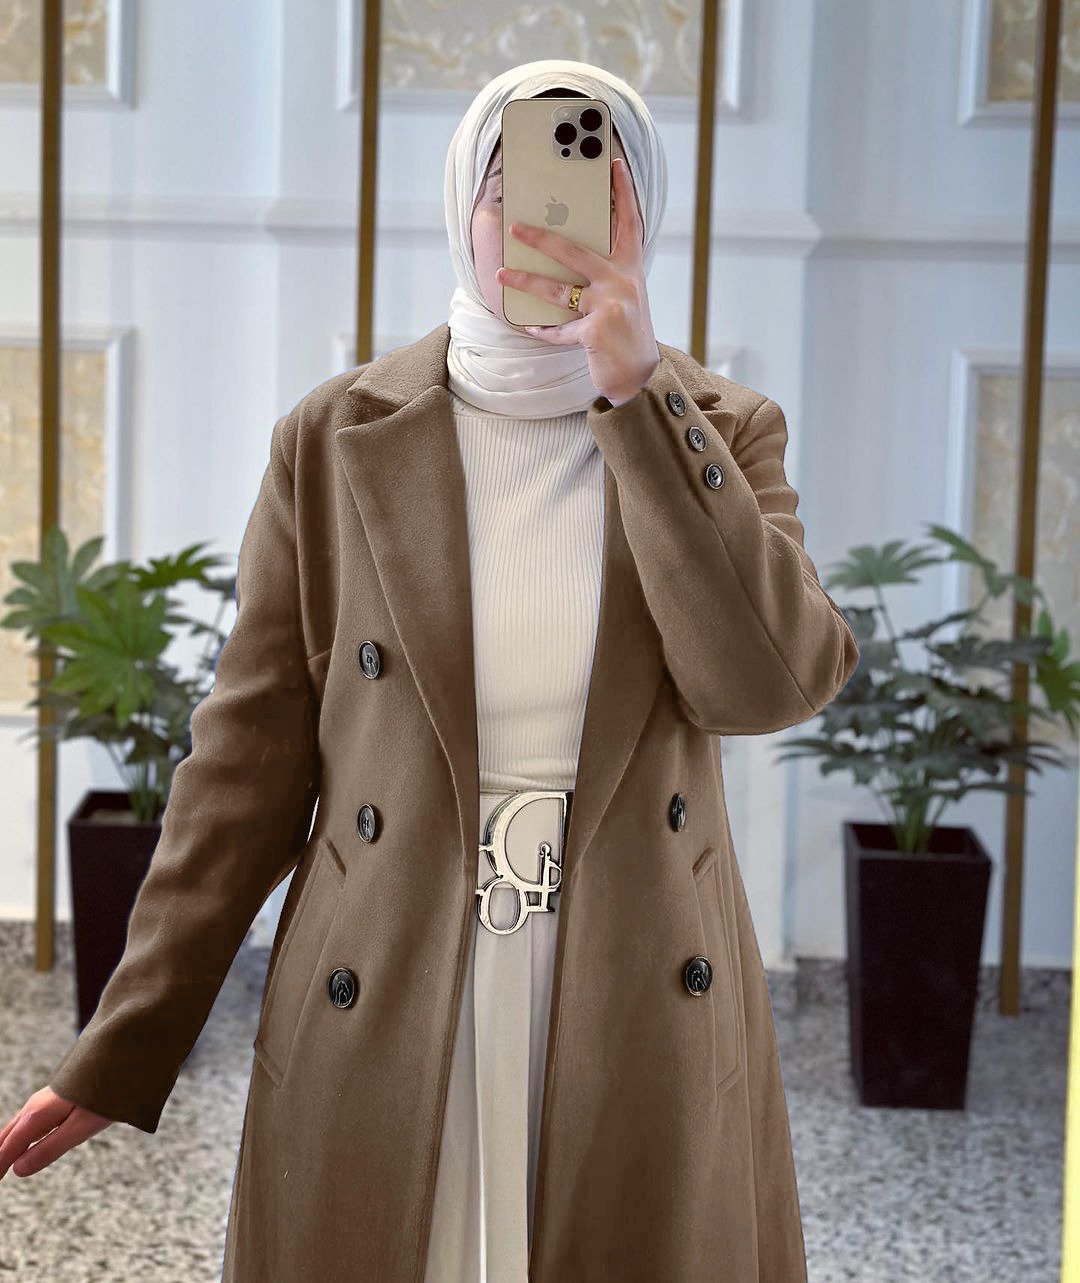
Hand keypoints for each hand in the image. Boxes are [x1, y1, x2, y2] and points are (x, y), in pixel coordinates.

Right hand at [0, 1086, 113, 1178]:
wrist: (120, 1062)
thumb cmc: (104, 1096)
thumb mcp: (79, 1128)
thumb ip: (48, 1149)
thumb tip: (17, 1170)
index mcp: (37, 1114)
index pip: (10, 1146)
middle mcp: (35, 1105)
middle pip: (7, 1135)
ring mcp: (44, 1100)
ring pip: (17, 1127)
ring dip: (5, 1146)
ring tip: (0, 1164)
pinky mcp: (54, 1100)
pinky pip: (29, 1121)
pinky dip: (18, 1136)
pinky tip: (22, 1145)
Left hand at [496, 156, 660, 406]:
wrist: (642, 377)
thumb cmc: (627, 335)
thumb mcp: (624, 298)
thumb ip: (604, 277)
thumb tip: (564, 259)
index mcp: (630, 269)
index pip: (629, 223)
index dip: (623, 193)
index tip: (615, 164)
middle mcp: (621, 282)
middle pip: (574, 251)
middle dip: (541, 239)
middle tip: (515, 228)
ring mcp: (610, 306)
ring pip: (557, 290)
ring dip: (525, 282)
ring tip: (500, 276)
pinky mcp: (596, 331)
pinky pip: (558, 329)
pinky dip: (541, 330)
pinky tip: (526, 326)